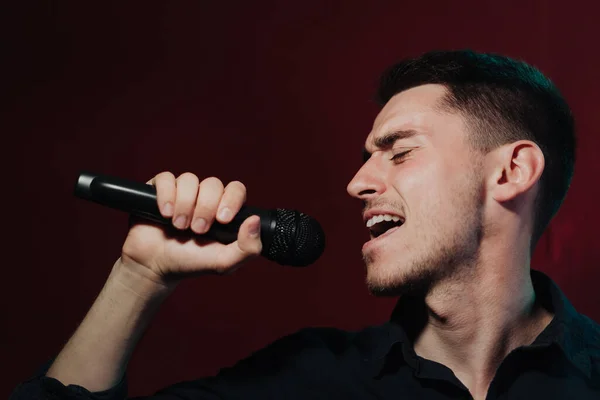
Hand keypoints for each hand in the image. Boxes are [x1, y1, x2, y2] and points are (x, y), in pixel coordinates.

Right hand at [119, 172, 261, 283]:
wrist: (154, 266)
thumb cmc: (190, 263)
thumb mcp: (223, 263)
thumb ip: (247, 248)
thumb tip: (255, 220)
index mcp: (223, 210)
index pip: (236, 189)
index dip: (231, 199)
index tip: (222, 219)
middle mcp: (204, 198)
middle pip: (213, 184)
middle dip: (205, 208)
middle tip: (197, 230)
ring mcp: (182, 192)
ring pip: (189, 179)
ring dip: (184, 204)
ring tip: (178, 225)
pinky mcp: (159, 191)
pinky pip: (166, 179)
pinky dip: (166, 195)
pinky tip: (164, 214)